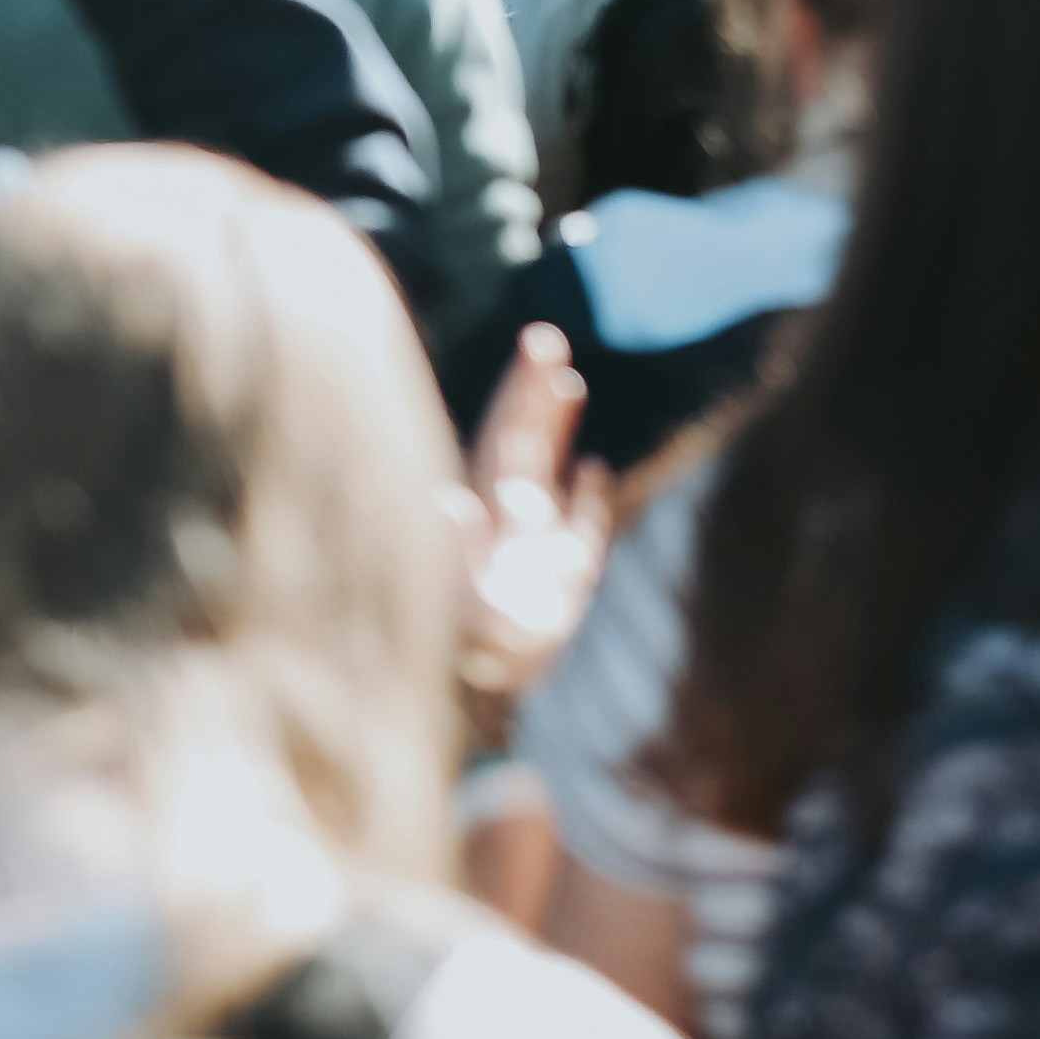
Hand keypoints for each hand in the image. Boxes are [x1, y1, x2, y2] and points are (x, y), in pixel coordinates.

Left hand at [451, 326, 602, 725]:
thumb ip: (456, 557)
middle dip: (534, 392)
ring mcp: (533, 551)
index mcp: (484, 512)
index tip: (538, 343)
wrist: (480, 700)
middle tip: (546, 339)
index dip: (522, 389)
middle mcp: (505, 522)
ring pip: (545, 477)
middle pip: (523, 443)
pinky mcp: (562, 586)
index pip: (506, 434)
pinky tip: (593, 473)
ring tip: (566, 383)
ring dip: (555, 432)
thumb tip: (446, 504)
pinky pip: (579, 536)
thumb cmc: (459, 653)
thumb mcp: (456, 606)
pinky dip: (587, 505)